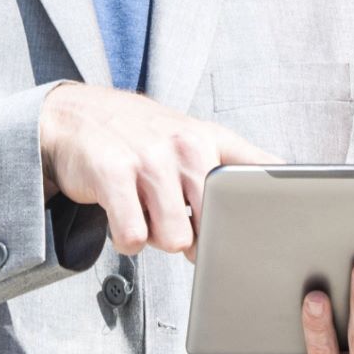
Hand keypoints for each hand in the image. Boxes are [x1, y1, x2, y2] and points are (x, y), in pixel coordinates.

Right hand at [38, 82, 279, 258]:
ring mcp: (149, 158)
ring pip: (173, 238)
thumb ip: (234, 162)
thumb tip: (276, 188)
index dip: (270, 204)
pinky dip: (127, 239)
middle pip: (213, 226)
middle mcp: (185, 145)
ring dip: (156, 237)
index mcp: (210, 139)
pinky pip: (133, 237)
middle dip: (195, 237)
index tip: (277, 228)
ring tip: (144, 210)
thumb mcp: (194, 136)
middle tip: (173, 215)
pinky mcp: (113, 173)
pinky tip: (123, 215)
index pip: (257, 171)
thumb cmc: (141, 134)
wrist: (76, 115)